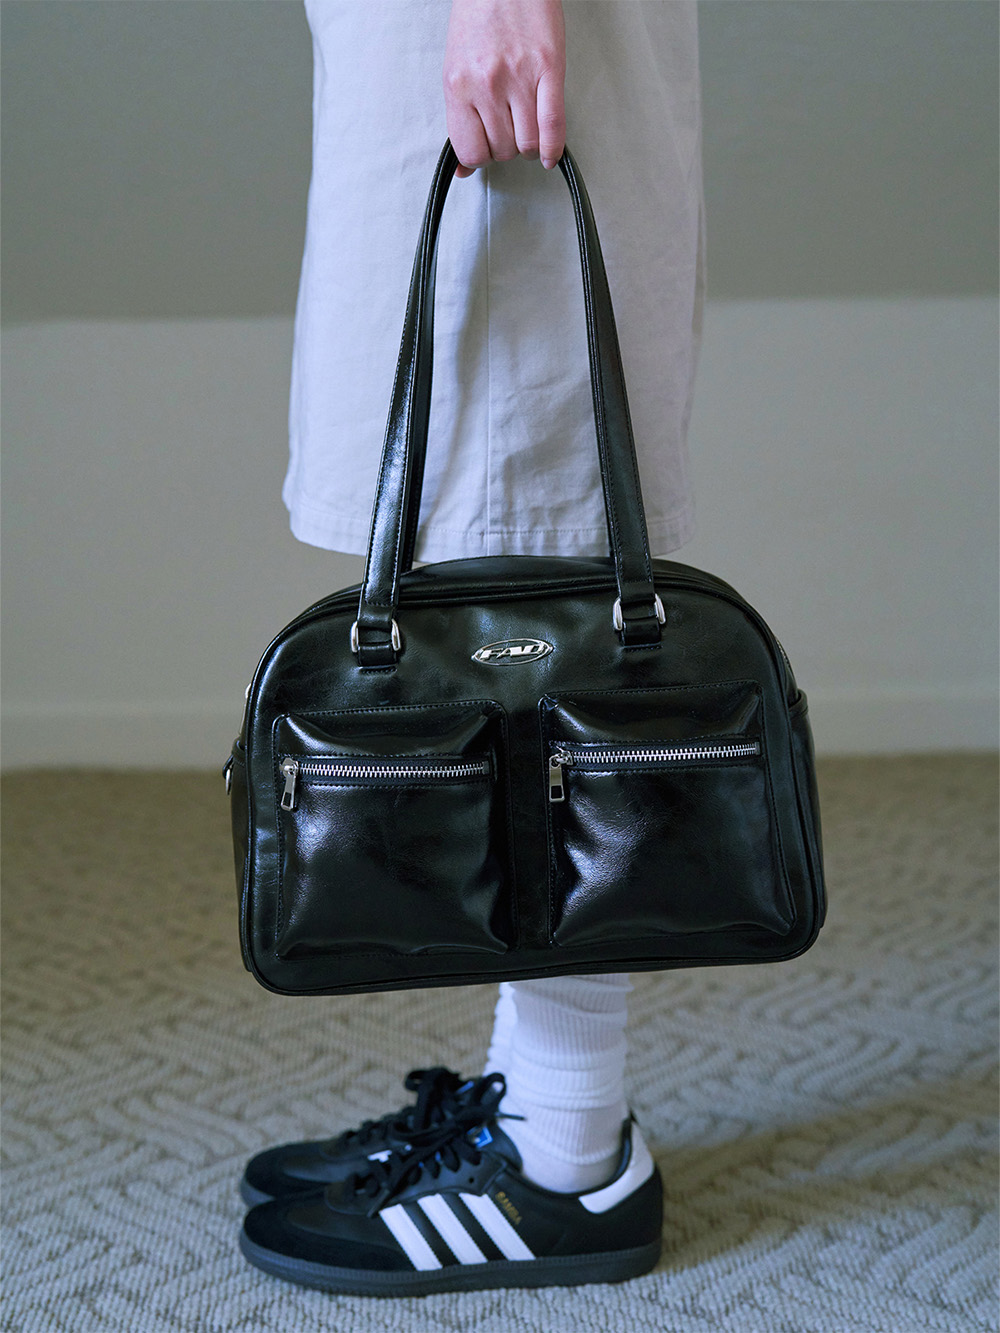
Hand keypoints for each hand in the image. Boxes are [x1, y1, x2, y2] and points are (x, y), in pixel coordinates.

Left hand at [443, 0, 565, 178]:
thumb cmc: (480, 16)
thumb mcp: (456, 68)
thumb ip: (460, 117)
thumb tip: (463, 166)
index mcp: (459, 85)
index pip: (470, 151)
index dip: (480, 158)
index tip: (486, 150)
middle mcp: (487, 85)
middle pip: (502, 150)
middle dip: (506, 148)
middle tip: (508, 132)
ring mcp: (519, 78)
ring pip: (527, 144)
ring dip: (528, 147)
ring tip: (526, 130)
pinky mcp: (549, 69)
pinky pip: (552, 126)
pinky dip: (552, 148)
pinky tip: (549, 155)